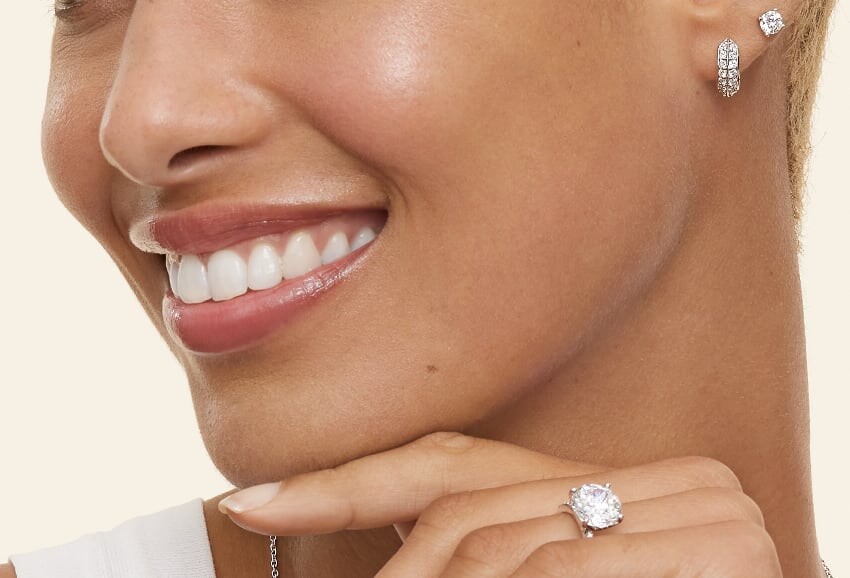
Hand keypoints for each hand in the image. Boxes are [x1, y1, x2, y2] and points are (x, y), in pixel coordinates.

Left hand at [218, 431, 779, 576]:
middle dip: (398, 572)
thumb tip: (398, 551)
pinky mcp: (720, 551)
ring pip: (496, 545)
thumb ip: (502, 545)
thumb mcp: (559, 571)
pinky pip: (560, 569)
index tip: (249, 499)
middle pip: (469, 509)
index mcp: (618, 482)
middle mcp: (662, 477)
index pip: (453, 467)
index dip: (343, 483)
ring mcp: (698, 510)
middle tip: (306, 553)